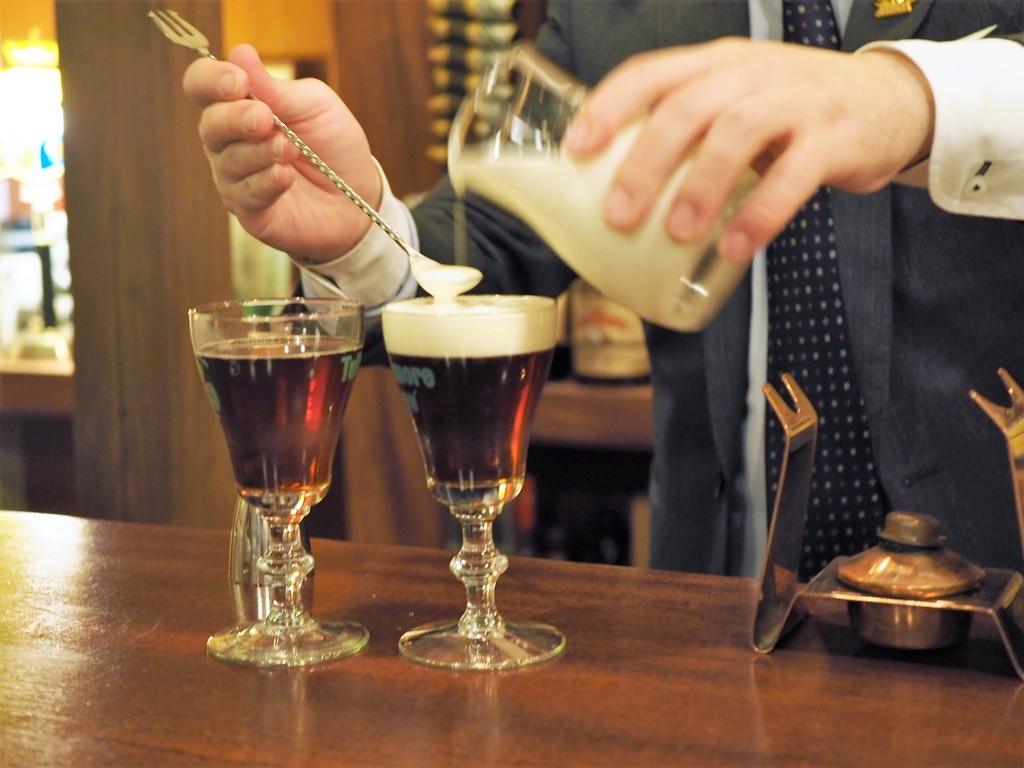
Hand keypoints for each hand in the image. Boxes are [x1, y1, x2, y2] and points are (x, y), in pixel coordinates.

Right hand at [183, 44, 379, 263]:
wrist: (357, 195)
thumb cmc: (333, 145)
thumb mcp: (314, 106)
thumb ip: (277, 87)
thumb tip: (239, 52)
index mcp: (237, 106)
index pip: (202, 86)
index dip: (211, 80)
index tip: (238, 81)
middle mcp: (228, 142)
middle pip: (209, 125)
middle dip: (235, 118)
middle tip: (265, 118)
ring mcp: (235, 178)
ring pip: (229, 161)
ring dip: (260, 152)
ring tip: (289, 149)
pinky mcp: (250, 211)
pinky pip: (245, 194)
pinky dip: (266, 181)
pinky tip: (286, 176)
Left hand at [564, 39, 933, 262]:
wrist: (893, 100)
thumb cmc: (794, 113)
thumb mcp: (738, 102)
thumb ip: (691, 132)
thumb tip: (620, 193)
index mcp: (717, 63)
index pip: (652, 72)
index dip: (609, 107)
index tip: (576, 150)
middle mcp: (753, 73)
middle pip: (688, 106)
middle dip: (646, 162)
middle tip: (619, 216)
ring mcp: (797, 101)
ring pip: (738, 131)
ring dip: (700, 186)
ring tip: (676, 233)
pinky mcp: (836, 137)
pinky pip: (794, 174)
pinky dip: (761, 213)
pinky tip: (736, 248)